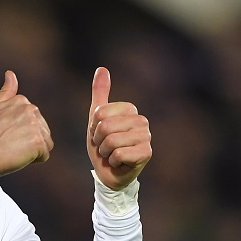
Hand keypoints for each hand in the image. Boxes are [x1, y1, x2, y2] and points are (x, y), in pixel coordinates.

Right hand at [0, 70, 52, 177]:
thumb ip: (7, 91)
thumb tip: (10, 73)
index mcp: (22, 101)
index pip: (33, 121)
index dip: (21, 131)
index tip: (6, 134)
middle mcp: (31, 109)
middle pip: (42, 130)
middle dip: (29, 140)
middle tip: (9, 143)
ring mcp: (35, 125)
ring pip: (45, 142)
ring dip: (33, 150)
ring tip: (14, 149)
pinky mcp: (39, 141)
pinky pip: (45, 154)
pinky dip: (35, 159)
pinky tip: (19, 156)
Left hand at [87, 67, 151, 189]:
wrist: (108, 172)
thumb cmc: (102, 144)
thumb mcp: (96, 119)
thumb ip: (100, 93)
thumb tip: (101, 68)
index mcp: (130, 110)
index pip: (100, 113)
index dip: (94, 127)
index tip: (99, 134)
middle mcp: (142, 121)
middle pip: (105, 126)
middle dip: (99, 140)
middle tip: (105, 146)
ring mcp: (146, 137)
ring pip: (111, 140)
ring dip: (105, 152)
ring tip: (111, 154)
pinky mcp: (146, 153)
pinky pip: (118, 154)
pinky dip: (112, 161)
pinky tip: (119, 162)